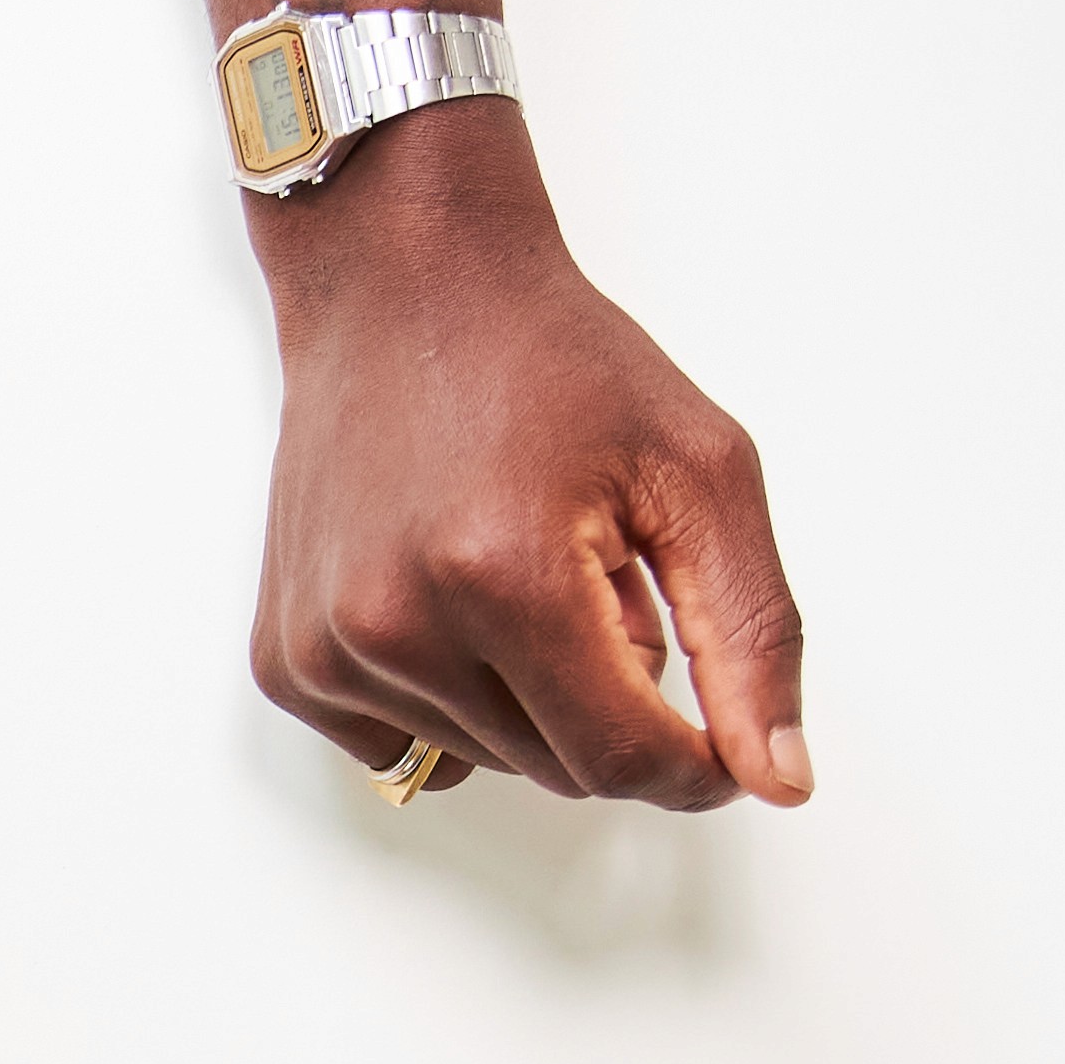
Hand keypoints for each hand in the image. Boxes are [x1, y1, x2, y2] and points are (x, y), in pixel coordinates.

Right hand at [253, 118, 807, 810]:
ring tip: (523, 574)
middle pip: (558, 769)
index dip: (693, 766)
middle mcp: (394, 624)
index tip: (721, 737)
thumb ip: (753, 633)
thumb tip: (778, 777)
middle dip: (611, 701)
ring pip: (490, 762)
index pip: (619, 759)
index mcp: (503, 575)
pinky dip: (453, 700)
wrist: (402, 286)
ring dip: (535, 697)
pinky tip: (451, 600)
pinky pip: (407, 749)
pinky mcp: (286, 662)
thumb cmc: (550, 359)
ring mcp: (327, 649)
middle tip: (606, 582)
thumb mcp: (699, 472)